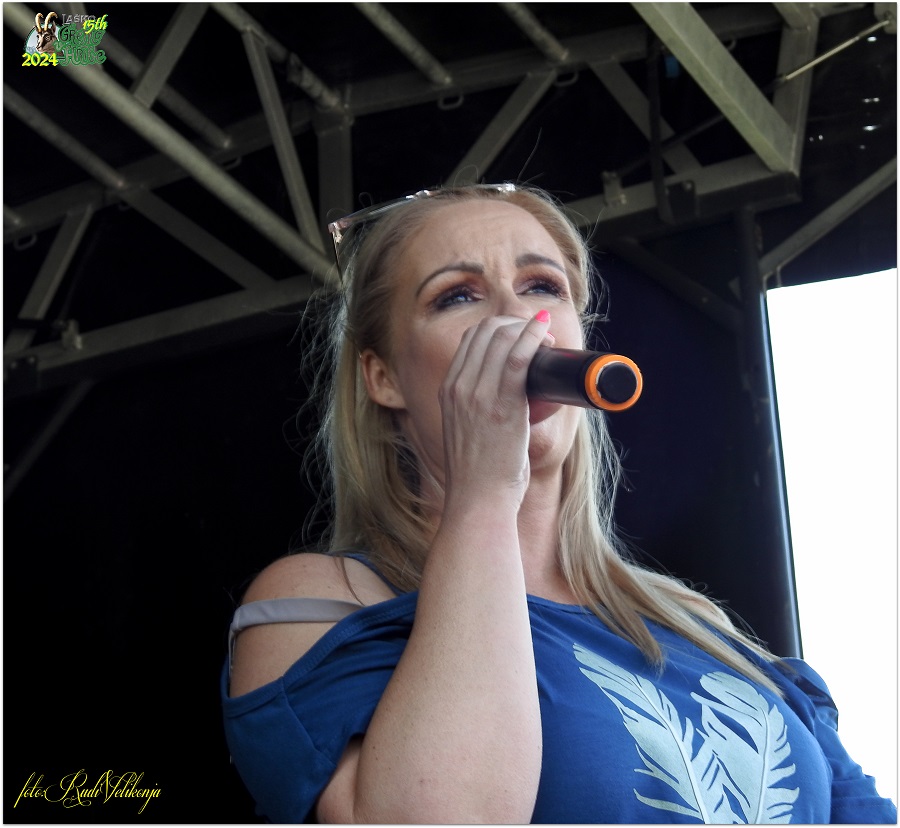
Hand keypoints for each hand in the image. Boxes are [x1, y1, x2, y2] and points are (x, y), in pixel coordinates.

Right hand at [438, 310, 552, 507]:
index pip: (471, 339)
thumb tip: (513, 404)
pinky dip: (533, 338)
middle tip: (540, 335)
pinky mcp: (503, 405)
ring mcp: (478, 394)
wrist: (478, 501)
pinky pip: (518, 358)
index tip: (522, 335)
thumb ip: (479, 414)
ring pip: (502, 338)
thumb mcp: (467, 435)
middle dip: (516, 323)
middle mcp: (458, 387)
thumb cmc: (480, 476)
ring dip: (529, 329)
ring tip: (548, 338)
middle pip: (486, 331)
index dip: (501, 328)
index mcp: (448, 391)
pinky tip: (546, 333)